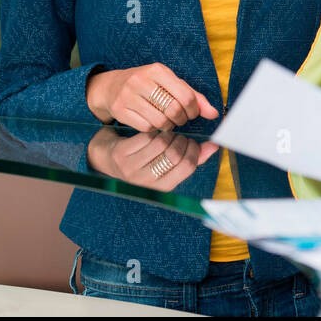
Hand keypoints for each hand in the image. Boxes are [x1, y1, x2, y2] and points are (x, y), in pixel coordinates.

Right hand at [85, 63, 217, 130]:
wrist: (112, 87)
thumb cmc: (149, 85)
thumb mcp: (170, 84)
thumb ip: (193, 97)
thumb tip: (214, 113)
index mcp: (157, 70)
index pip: (185, 95)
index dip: (194, 109)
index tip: (192, 113)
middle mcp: (140, 80)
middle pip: (173, 110)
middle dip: (182, 119)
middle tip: (180, 119)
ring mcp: (128, 95)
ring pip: (160, 122)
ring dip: (168, 126)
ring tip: (167, 121)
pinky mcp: (119, 110)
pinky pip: (146, 128)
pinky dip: (154, 129)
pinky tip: (153, 122)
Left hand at [87, 127, 218, 191]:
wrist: (107, 159)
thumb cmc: (144, 162)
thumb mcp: (166, 166)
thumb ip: (191, 158)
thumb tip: (214, 147)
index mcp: (161, 188)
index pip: (187, 166)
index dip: (193, 150)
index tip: (191, 143)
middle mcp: (146, 182)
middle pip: (175, 154)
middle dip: (181, 140)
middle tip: (178, 137)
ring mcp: (132, 169)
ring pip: (161, 143)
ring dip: (167, 134)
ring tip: (166, 135)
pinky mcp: (121, 155)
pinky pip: (146, 137)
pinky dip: (152, 131)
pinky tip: (152, 133)